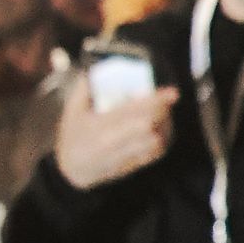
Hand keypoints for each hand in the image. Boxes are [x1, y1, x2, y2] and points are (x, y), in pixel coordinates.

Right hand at [52, 71, 179, 187]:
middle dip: (162, 110)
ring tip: (165, 111)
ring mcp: (123, 156)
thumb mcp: (71, 112)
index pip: (132, 111)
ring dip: (164, 124)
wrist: (71, 171)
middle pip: (148, 126)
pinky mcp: (131, 165)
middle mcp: (112, 143)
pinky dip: (162, 139)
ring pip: (155, 141)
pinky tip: (160, 128)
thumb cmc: (73, 137)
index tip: (171, 92)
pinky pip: (154, 154)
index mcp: (99, 127)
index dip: (155, 101)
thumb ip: (82, 91)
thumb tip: (91, 71)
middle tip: (170, 97)